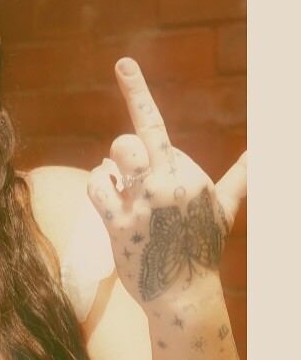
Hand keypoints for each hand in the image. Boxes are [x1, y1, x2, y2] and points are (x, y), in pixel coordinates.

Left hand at [88, 58, 246, 313]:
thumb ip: (239, 178)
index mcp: (189, 174)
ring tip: (122, 186)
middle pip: (130, 139)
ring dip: (112, 169)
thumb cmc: (201, 250)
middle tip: (132, 174)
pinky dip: (100, 187)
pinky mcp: (121, 226)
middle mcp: (168, 184)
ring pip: (113, 159)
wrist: (184, 296)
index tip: (122, 63)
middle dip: (126, 152)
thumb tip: (261, 154)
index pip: (157, 125)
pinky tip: (111, 199)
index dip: (136, 91)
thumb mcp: (224, 211)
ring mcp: (143, 205)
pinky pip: (98, 187)